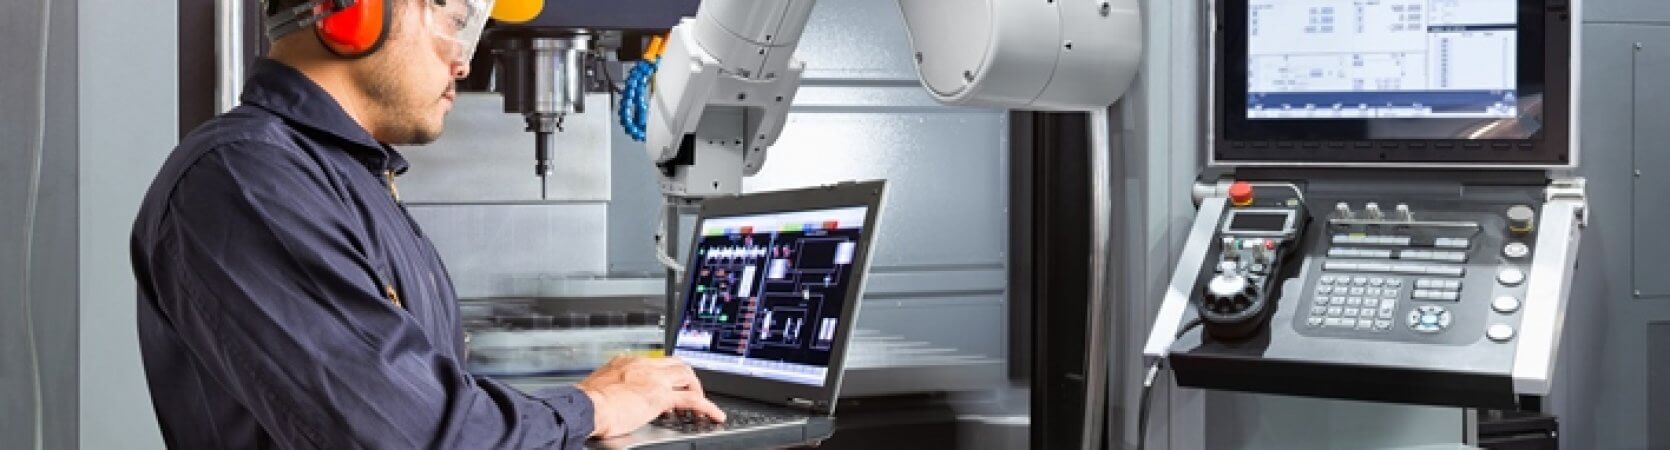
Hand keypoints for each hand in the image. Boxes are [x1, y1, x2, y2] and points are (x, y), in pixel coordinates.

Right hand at [576, 355, 725, 437]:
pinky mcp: (660, 396)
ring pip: (687, 376)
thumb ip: (614, 388)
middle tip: (691, 391)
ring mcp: (653, 379)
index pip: (656, 362)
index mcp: (627, 362)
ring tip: (702, 405)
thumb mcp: (600, 387)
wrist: (583, 407)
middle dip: (687, 378)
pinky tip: (713, 415)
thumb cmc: (584, 403)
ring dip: (697, 390)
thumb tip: (616, 399)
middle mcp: (643, 365)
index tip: (671, 381)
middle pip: (676, 364)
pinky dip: (707, 407)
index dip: (668, 372)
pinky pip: (693, 399)